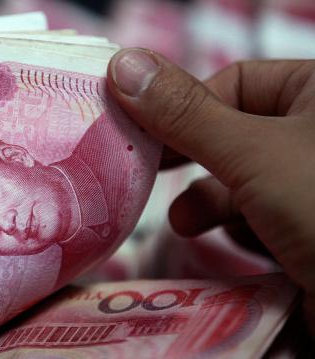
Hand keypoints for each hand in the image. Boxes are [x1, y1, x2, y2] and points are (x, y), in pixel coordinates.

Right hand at [107, 48, 314, 329]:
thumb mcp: (253, 154)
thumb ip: (185, 114)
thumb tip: (121, 64)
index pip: (235, 82)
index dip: (183, 107)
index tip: (139, 135)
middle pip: (233, 134)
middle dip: (194, 162)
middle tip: (149, 176)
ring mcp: (314, 185)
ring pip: (244, 181)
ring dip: (213, 203)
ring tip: (186, 225)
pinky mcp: (311, 230)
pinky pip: (262, 217)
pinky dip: (243, 230)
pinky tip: (242, 247)